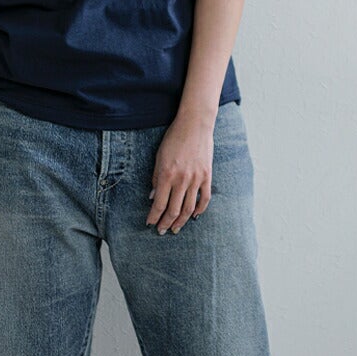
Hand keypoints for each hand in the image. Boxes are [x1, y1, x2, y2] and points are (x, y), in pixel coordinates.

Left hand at [146, 116, 213, 234]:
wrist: (195, 125)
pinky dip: (199, 210)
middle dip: (165, 223)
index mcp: (167, 175)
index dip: (153, 217)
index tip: (149, 223)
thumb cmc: (174, 138)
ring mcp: (196, 179)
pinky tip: (193, 216)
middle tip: (161, 230)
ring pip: (188, 208)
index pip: (159, 204)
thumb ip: (156, 178)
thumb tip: (153, 197)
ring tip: (175, 229)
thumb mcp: (159, 156)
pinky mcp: (207, 176)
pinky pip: (204, 199)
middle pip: (173, 210)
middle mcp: (182, 180)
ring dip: (180, 221)